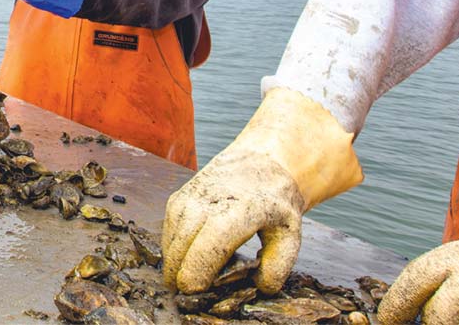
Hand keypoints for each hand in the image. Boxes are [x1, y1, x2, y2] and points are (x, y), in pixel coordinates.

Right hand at [161, 87, 362, 293]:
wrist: (262, 164)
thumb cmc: (275, 203)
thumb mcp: (290, 234)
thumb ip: (279, 265)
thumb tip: (259, 286)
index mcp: (243, 209)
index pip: (212, 242)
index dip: (198, 268)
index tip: (193, 289)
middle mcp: (211, 199)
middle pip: (185, 241)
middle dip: (179, 271)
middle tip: (185, 294)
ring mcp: (192, 194)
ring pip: (172, 233)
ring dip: (172, 260)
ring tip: (178, 281)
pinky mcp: (181, 195)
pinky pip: (168, 225)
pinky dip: (170, 245)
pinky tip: (178, 260)